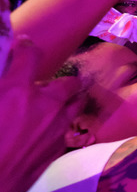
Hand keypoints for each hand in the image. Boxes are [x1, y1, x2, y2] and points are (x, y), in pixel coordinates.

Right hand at [0, 35, 84, 191]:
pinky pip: (67, 128)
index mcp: (18, 91)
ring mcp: (57, 127)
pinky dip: (61, 124)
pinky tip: (48, 129)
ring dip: (67, 101)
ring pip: (74, 104)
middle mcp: (45, 104)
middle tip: (43, 85)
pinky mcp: (59, 147)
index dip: (27, 47)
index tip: (25, 45)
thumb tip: (6, 87)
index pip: (30, 56)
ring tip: (55, 104)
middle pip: (68, 82)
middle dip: (59, 80)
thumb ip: (1, 90)